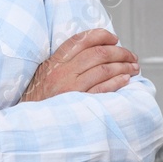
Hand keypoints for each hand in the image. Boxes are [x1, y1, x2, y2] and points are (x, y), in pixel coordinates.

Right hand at [21, 28, 138, 102]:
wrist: (29, 126)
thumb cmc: (38, 102)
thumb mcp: (43, 75)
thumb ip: (62, 63)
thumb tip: (91, 54)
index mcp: (54, 63)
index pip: (81, 40)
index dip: (101, 36)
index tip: (114, 39)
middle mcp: (62, 73)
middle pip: (98, 54)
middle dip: (120, 52)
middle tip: (131, 56)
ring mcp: (71, 88)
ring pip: (104, 69)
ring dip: (124, 66)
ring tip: (133, 68)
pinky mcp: (79, 104)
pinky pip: (103, 89)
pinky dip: (117, 82)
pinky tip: (126, 80)